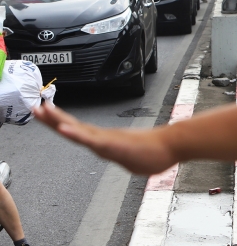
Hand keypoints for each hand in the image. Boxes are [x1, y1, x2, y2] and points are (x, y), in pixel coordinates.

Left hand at [34, 104, 175, 175]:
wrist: (173, 145)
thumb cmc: (156, 151)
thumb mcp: (130, 156)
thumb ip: (118, 155)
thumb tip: (116, 155)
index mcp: (105, 140)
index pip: (77, 130)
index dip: (59, 122)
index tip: (44, 113)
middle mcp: (104, 137)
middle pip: (73, 126)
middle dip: (52, 118)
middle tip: (35, 108)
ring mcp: (109, 140)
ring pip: (80, 130)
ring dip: (60, 122)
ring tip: (43, 112)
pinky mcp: (116, 145)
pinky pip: (92, 140)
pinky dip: (77, 134)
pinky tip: (65, 130)